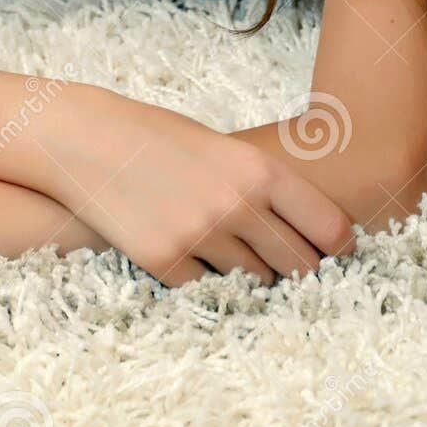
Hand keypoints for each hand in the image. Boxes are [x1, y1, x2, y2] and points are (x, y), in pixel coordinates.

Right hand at [46, 88, 354, 287]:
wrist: (87, 138)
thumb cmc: (160, 136)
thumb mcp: (225, 148)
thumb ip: (264, 186)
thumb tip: (308, 233)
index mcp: (260, 170)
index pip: (330, 228)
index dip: (339, 247)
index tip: (335, 253)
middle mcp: (238, 205)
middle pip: (300, 267)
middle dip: (297, 269)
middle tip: (284, 260)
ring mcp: (201, 236)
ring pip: (254, 283)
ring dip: (248, 274)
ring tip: (224, 246)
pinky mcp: (165, 262)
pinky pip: (206, 290)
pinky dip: (202, 279)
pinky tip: (185, 250)